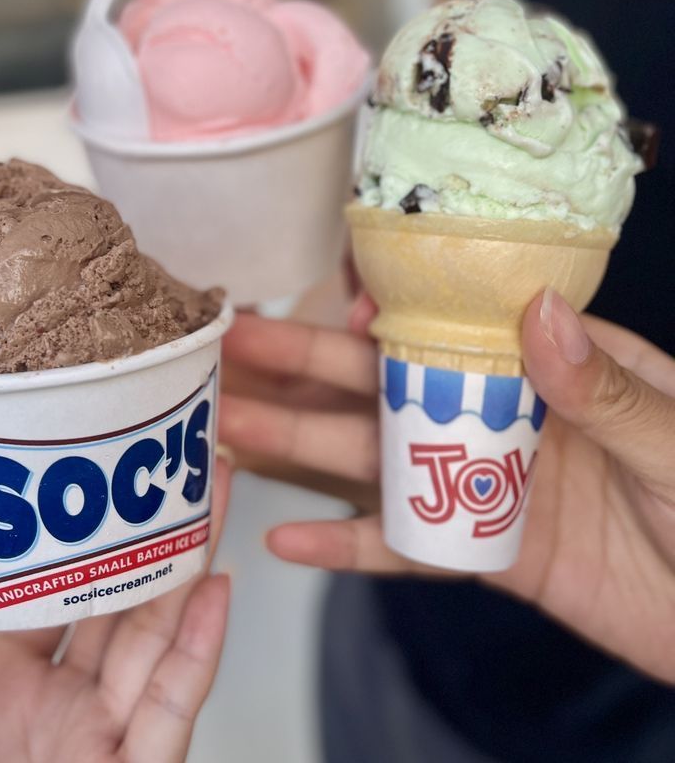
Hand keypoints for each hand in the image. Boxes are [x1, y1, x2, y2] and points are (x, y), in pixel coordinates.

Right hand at [218, 293, 674, 682]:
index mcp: (550, 368)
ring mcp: (481, 486)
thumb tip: (537, 313)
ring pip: (377, 459)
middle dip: (308, 365)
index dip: (392, 310)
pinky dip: (346, 547)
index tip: (345, 306)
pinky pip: (402, 548)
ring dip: (301, 445)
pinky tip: (287, 540)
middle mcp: (500, 416)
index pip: (454, 321)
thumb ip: (605, 389)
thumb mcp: (674, 443)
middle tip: (236, 344)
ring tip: (229, 429)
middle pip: (389, 384)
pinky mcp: (478, 553)